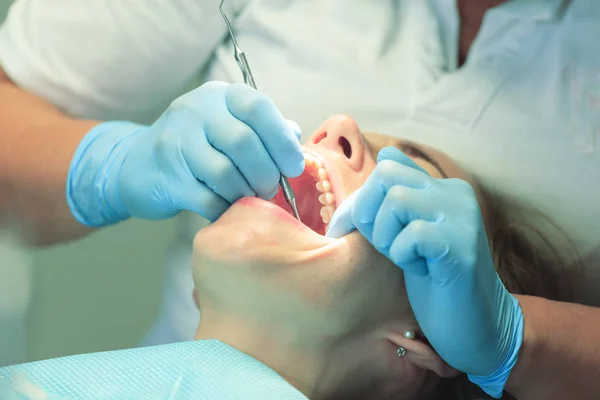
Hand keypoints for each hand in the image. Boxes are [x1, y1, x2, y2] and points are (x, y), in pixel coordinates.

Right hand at [67, 81, 303, 225]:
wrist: (135, 164)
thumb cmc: (195, 147)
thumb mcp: (227, 126)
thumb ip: (262, 129)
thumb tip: (294, 136)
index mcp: (220, 96)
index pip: (258, 107)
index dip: (282, 140)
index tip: (293, 167)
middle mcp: (196, 111)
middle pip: (244, 143)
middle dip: (266, 174)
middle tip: (269, 189)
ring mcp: (176, 143)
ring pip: (225, 174)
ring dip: (245, 194)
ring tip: (248, 199)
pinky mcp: (167, 177)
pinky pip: (207, 199)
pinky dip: (225, 209)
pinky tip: (227, 209)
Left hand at [326, 146, 523, 397]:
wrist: (477, 325)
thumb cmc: (434, 283)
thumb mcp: (407, 235)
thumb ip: (391, 206)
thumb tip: (363, 179)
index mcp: (440, 187)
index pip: (389, 162)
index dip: (364, 196)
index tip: (357, 228)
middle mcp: (454, 192)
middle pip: (385, 173)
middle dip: (367, 212)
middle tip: (383, 246)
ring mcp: (461, 216)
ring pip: (396, 200)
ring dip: (386, 236)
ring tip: (405, 258)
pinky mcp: (461, 245)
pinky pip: (411, 235)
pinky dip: (403, 256)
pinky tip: (423, 271)